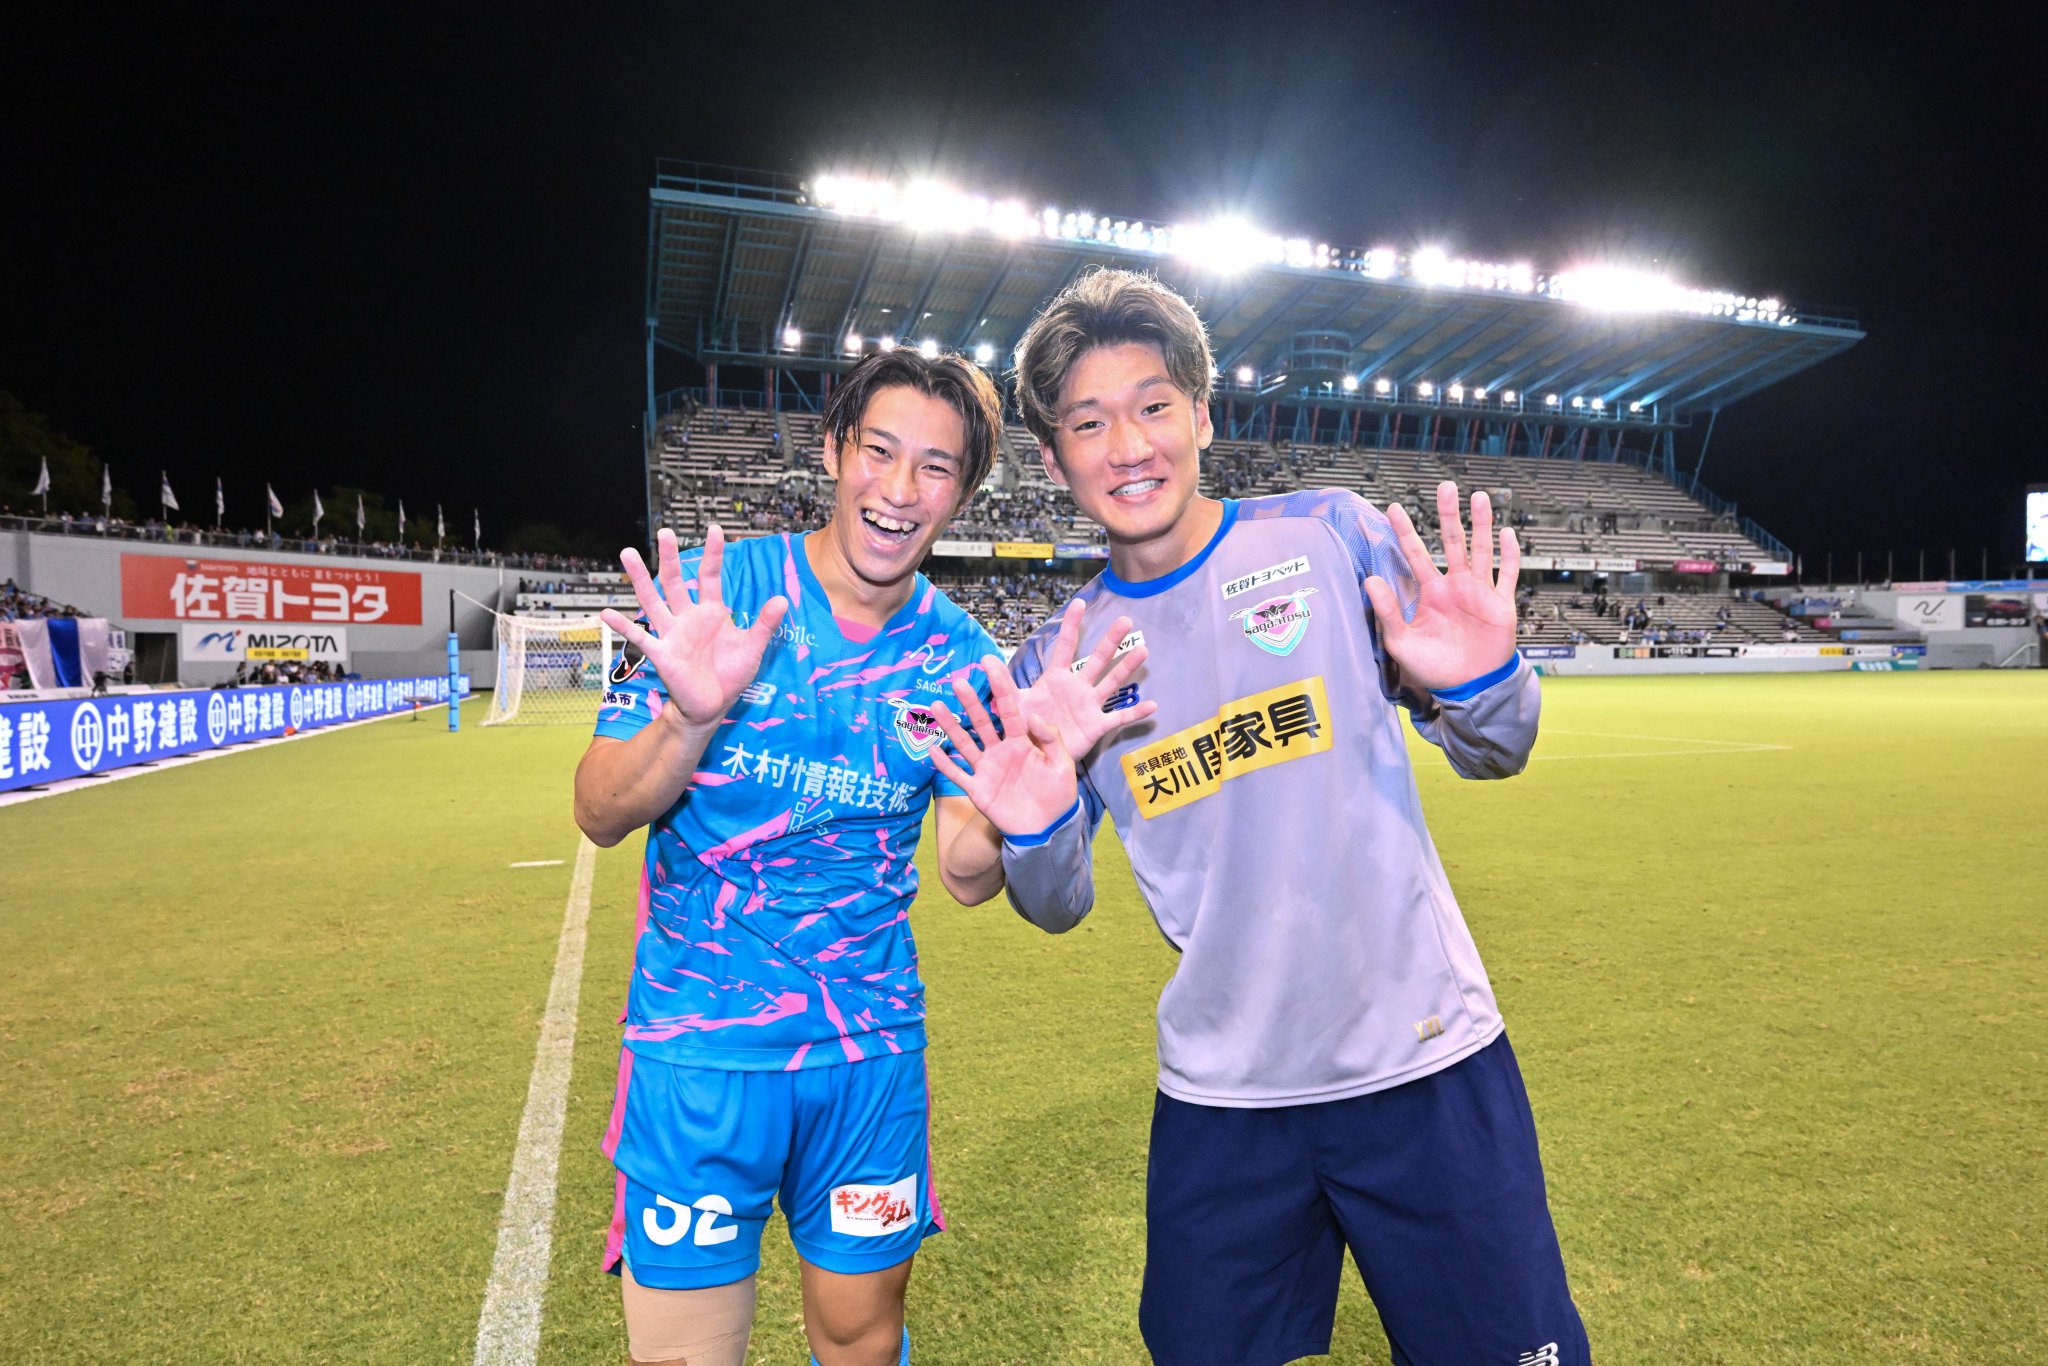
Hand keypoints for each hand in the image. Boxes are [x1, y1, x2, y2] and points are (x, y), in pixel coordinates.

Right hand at [599, 524, 787, 728]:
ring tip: (628, 553)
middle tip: (665, 531)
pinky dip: (623, 626)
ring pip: (653, 600)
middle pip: (675, 581)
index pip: (710, 576)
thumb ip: (765, 624)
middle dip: (671, 557)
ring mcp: (672, 634)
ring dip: (640, 578)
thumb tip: (783, 599)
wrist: (712, 706)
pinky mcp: (662, 654)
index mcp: (711, 612)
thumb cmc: (731, 674)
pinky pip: (639, 638)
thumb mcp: (753, 647)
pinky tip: (606, 613)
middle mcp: (688, 617)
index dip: (713, 554)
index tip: (715, 529)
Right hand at [928, 663, 1084, 837]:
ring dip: (950, 726)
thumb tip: (1032, 715)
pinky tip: (931, 749)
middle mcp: (1001, 751)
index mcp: (1022, 741)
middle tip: (958, 681)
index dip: (1000, 688)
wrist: (1047, 829)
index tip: (990, 666)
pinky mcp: (978, 789)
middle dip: (970, 702)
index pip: (1009, 709)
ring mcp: (987, 769)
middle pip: (982, 722)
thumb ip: (1051, 738)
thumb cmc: (1058, 795)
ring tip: (936, 707)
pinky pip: (957, 774)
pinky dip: (944, 763)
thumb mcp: (1063, 764)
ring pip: (965, 743)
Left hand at [1012, 599, 1157, 756]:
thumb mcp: (1013, 702)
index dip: (1071, 625)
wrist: (1035, 756)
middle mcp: (1077, 687)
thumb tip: (983, 659)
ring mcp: (1088, 705)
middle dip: (1109, 641)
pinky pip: (1118, 718)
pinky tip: (1153, 705)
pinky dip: (1135, 713)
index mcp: (1056, 678)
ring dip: (1126, 668)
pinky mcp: (1096, 726)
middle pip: (1096, 659)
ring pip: (1111, 683)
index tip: (1080, 603)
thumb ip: (1002, 682)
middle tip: (1125, 620)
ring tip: (1143, 650)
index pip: (1064, 646)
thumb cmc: (1027, 725)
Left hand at [1363, 481, 1518, 691]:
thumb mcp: (1402, 642)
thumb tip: (1370, 581)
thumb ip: (1388, 611)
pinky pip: (1507, 575)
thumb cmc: (1435, 667)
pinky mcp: (1500, 604)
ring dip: (1481, 524)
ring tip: (1479, 497)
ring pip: (1481, 550)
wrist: (1469, 687)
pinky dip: (1510, 555)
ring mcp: (1479, 592)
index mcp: (1430, 592)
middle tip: (1445, 487)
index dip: (1405, 532)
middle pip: (1451, 542)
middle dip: (1449, 514)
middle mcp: (1455, 586)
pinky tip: (1508, 533)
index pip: (1415, 554)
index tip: (1393, 508)